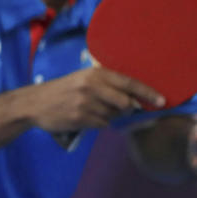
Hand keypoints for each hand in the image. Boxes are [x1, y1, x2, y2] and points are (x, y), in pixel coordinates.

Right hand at [24, 67, 164, 131]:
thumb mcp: (81, 79)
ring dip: (109, 116)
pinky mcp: (80, 118)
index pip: (128, 82)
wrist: (34, 103)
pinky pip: (102, 124)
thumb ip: (105, 85)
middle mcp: (91, 86)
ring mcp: (86, 103)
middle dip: (128, 109)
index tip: (161, 101)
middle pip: (126, 103)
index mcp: (94, 73)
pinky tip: (85, 117)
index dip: (147, 92)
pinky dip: (98, 123)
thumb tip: (134, 100)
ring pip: (114, 116)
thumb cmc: (62, 90)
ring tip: (92, 110)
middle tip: (122, 109)